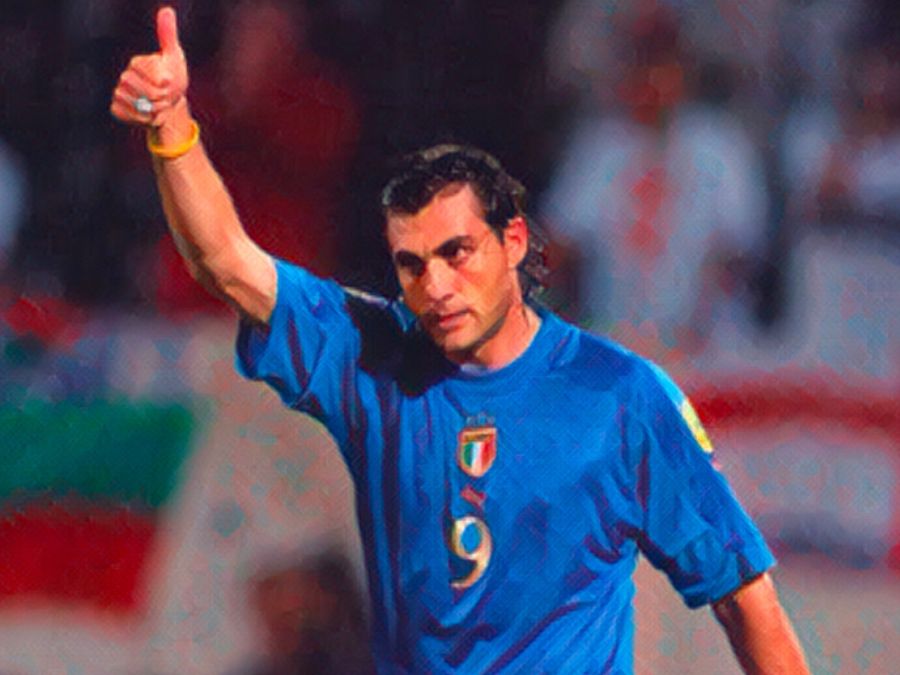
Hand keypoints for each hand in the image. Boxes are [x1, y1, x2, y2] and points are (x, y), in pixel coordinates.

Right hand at [110, 6, 188, 128]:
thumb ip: (168, 35)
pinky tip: (150, 115)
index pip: (155, 76)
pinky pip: (131, 117)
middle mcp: (125, 77)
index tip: (170, 82)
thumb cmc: (173, 77)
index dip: (167, 83)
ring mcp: (119, 93)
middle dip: (164, 98)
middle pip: (149, 93)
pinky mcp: (117, 109)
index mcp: (138, 63)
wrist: (169, 102)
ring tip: (159, 105)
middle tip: (166, 96)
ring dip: (157, 110)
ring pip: (141, 106)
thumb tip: (166, 10)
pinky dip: (146, 120)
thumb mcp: (174, 56)